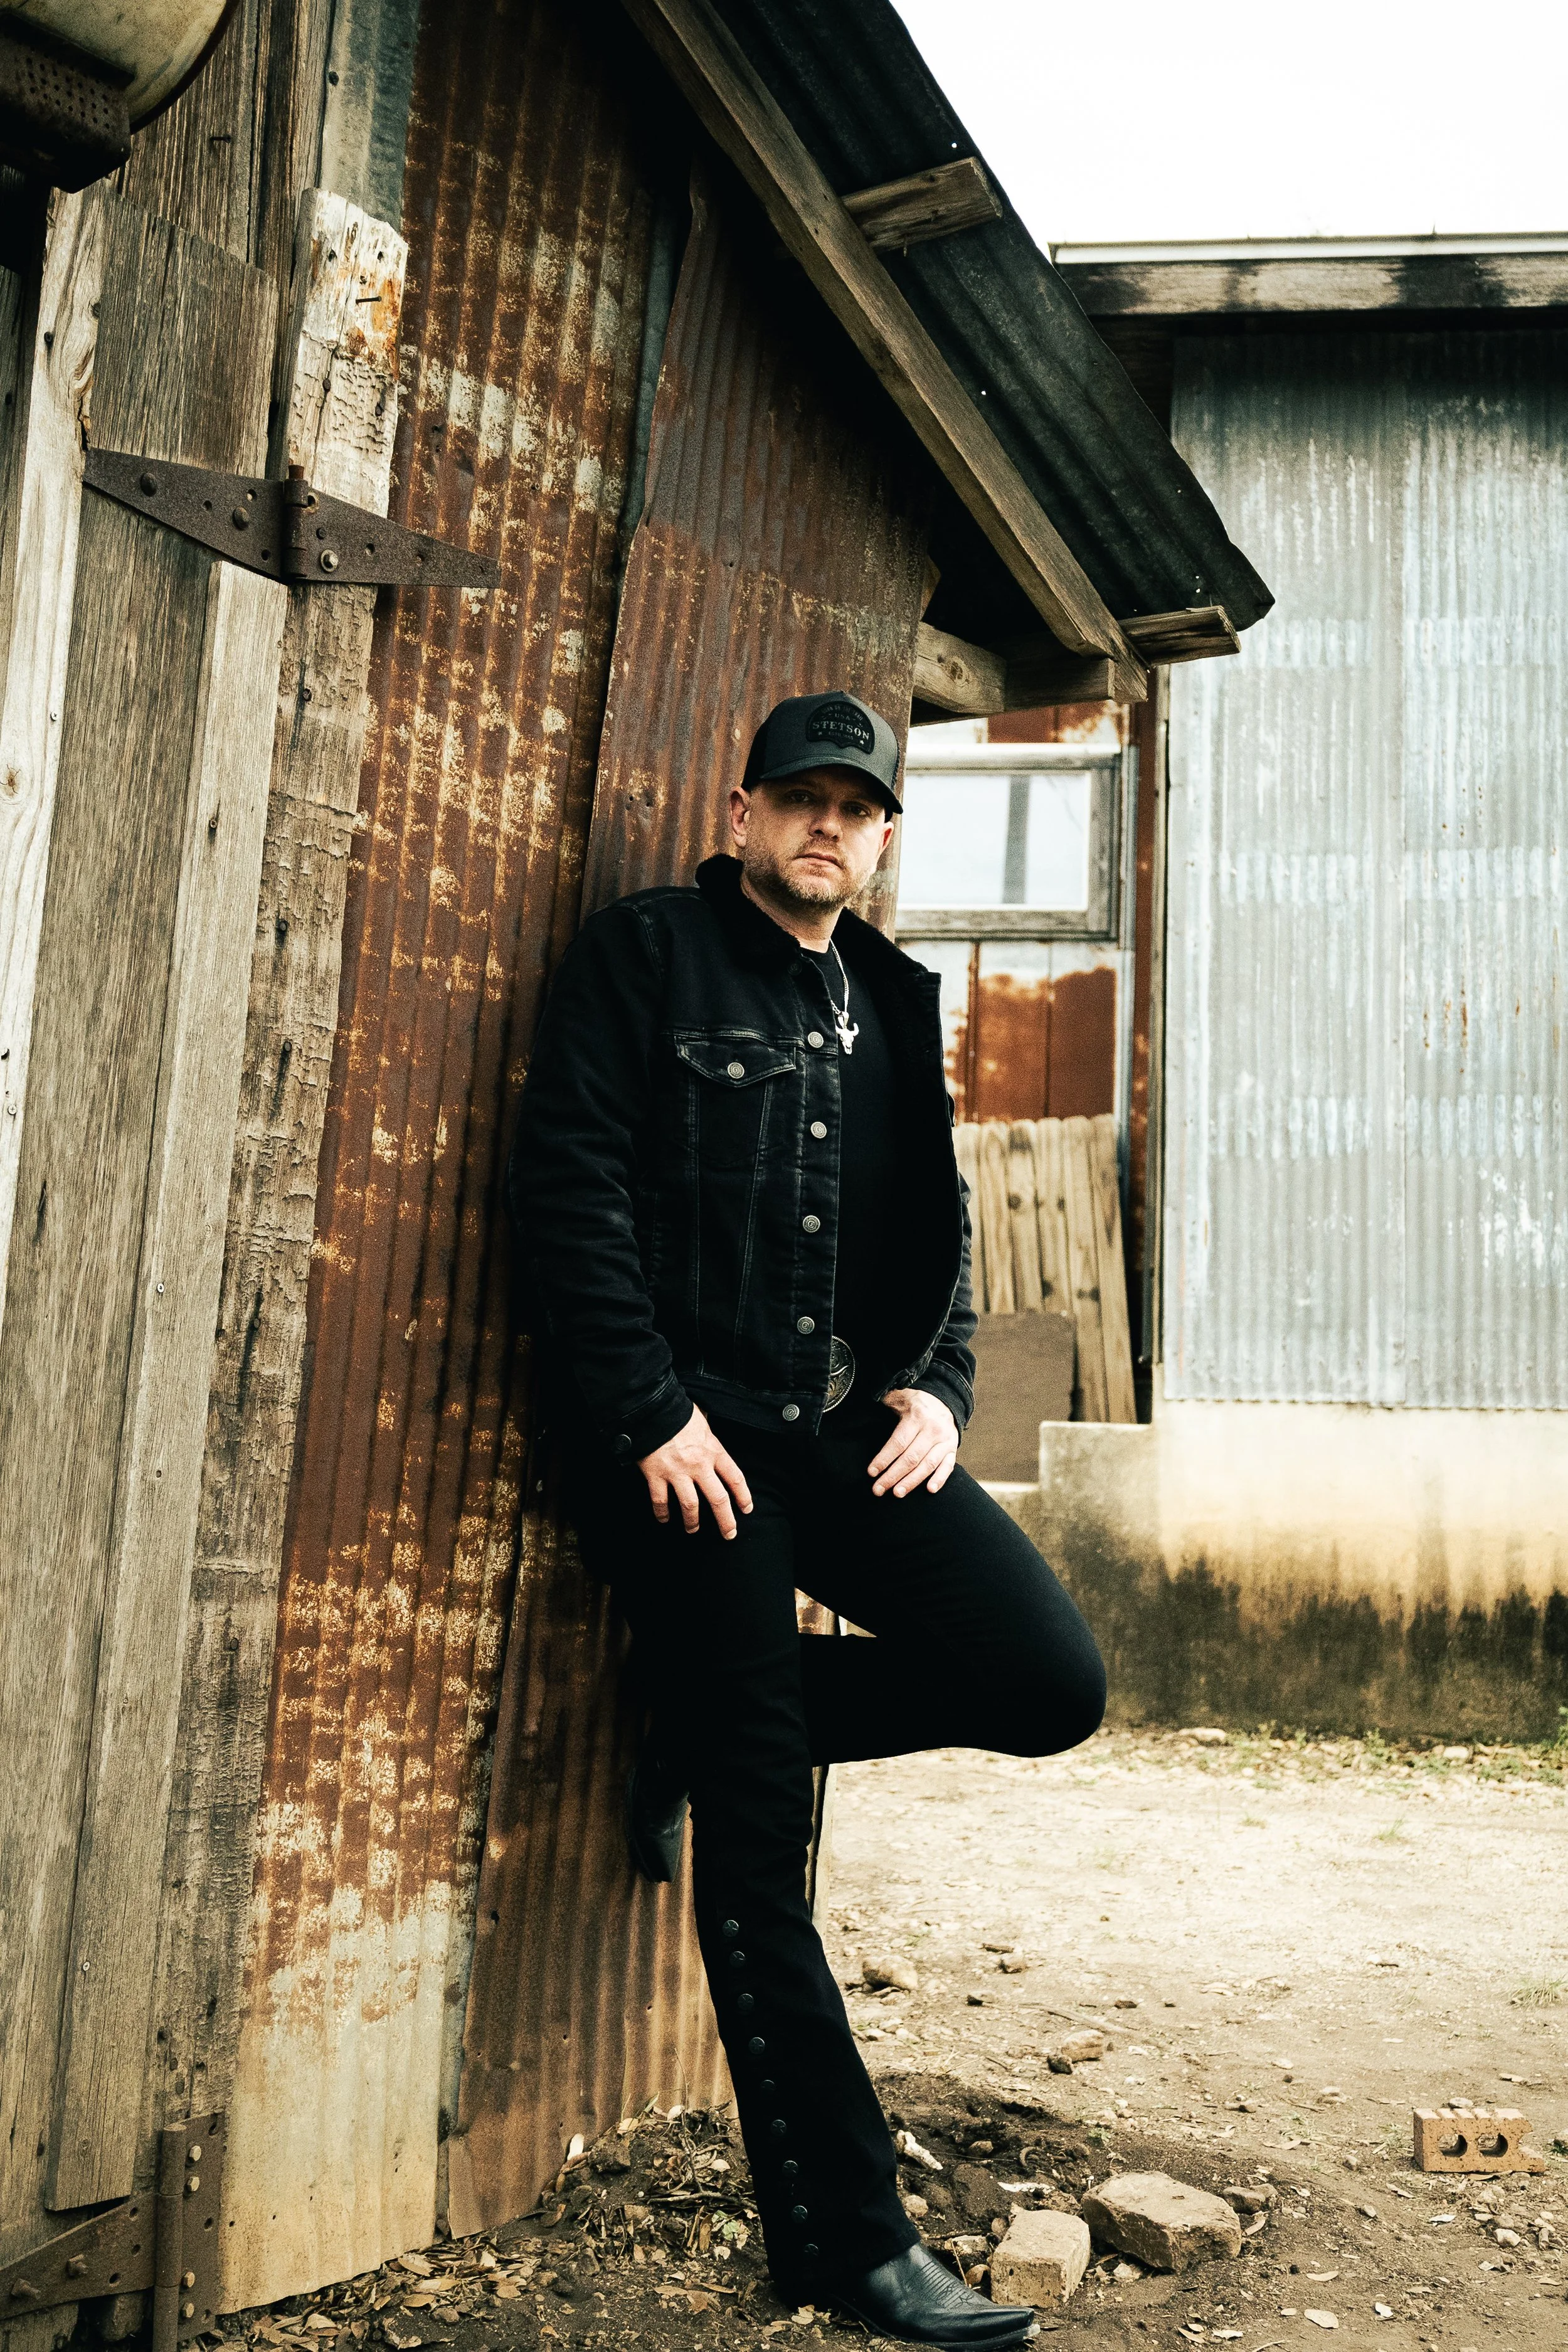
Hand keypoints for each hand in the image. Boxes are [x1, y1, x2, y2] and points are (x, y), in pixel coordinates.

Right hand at [639, 1405, 753, 1538]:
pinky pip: (660, 1501)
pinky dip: (662, 1513)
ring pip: (690, 1506)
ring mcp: (677, 1472)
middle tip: (729, 1534)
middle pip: (718, 1499)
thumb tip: (710, 1440)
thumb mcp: (703, 1422)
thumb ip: (709, 1437)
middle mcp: (699, 1465)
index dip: (743, 1496)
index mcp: (713, 1451)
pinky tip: (664, 1519)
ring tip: (693, 1530)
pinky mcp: (656, 1475)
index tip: (746, 1509)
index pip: (735, 1478)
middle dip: (726, 1521)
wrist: (652, 1409)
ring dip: (693, 1522)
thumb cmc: (679, 1413)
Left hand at [869, 1388, 958, 1497]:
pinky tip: (930, 1490)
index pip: (898, 1443)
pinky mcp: (953, 1449)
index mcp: (917, 1417)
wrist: (945, 1401)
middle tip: (878, 1489)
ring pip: (928, 1465)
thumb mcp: (901, 1396)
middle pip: (911, 1458)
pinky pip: (948, 1466)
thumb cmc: (917, 1403)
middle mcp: (933, 1430)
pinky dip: (940, 1479)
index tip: (872, 1472)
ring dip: (912, 1481)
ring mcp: (945, 1441)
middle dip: (893, 1475)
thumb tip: (873, 1399)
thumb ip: (887, 1399)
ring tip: (897, 1493)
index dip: (884, 1459)